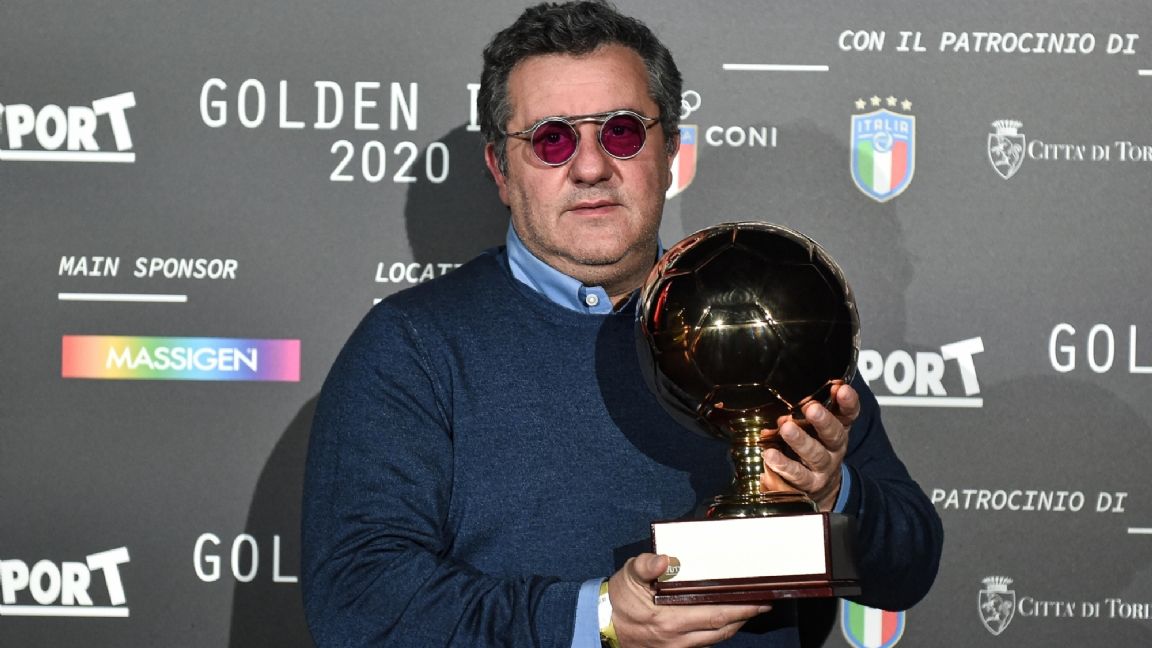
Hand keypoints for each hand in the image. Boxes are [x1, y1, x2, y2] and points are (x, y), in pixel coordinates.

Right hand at [608, 553, 768, 647]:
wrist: (602, 625)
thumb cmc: (618, 598)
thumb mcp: (629, 575)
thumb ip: (646, 565)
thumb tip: (665, 559)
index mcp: (670, 619)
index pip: (715, 614)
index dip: (740, 609)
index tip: (758, 599)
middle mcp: (677, 637)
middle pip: (721, 630)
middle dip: (744, 616)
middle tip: (762, 604)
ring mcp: (676, 647)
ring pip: (714, 639)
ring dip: (733, 625)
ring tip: (747, 611)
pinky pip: (702, 644)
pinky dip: (717, 633)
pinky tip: (723, 621)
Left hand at [760, 382, 859, 510]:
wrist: (822, 486)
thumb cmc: (815, 444)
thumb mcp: (816, 425)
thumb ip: (807, 410)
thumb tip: (789, 397)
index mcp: (839, 427)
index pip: (848, 413)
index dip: (847, 402)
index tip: (841, 389)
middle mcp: (835, 447)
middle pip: (834, 434)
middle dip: (823, 420)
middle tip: (811, 408)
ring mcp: (824, 467)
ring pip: (815, 454)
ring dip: (800, 441)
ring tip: (786, 428)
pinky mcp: (809, 483)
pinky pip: (797, 475)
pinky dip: (783, 464)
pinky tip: (770, 454)